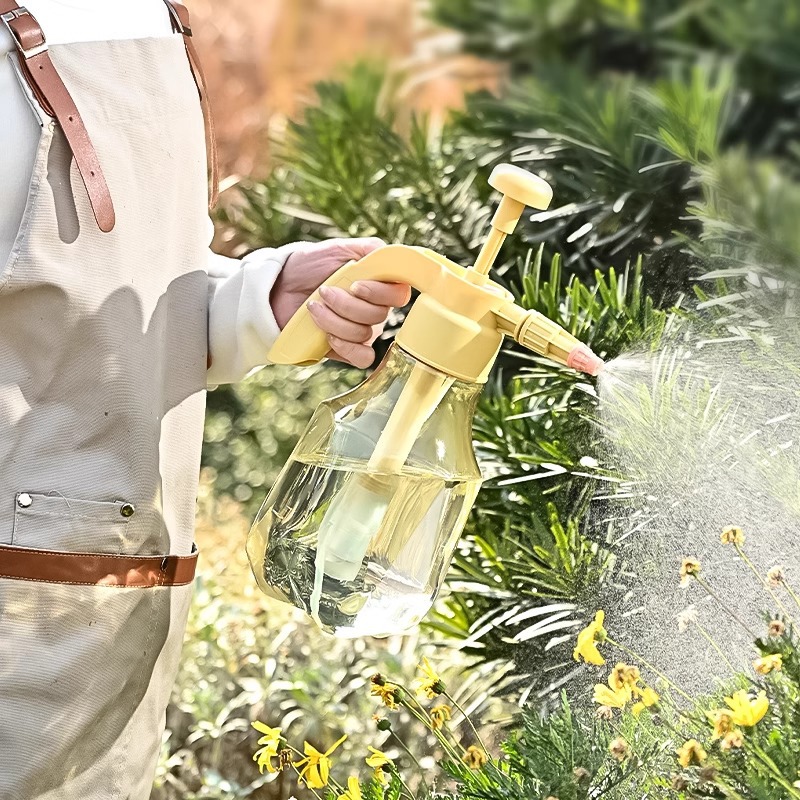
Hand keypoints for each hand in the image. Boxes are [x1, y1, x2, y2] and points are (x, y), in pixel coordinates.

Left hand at [270, 238, 411, 367]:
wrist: (279, 289)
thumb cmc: (309, 266)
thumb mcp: (339, 248)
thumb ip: (370, 250)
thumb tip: (392, 257)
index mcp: (378, 284)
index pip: (399, 294)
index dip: (379, 293)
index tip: (356, 285)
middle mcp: (375, 308)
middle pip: (379, 315)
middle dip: (346, 305)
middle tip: (323, 292)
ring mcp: (363, 330)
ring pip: (364, 334)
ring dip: (333, 320)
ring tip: (313, 308)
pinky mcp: (348, 349)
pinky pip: (363, 358)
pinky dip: (346, 347)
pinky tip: (327, 336)